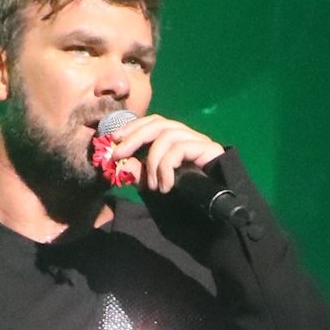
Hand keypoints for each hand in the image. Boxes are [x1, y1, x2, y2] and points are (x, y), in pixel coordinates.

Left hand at [110, 114, 224, 192]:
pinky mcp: (209, 149)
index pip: (153, 121)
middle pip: (159, 122)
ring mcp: (199, 141)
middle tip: (118, 154)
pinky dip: (166, 167)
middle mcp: (187, 135)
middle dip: (134, 136)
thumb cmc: (185, 194)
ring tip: (152, 185)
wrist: (215, 208)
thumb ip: (138, 172)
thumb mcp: (154, 182)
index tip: (114, 138)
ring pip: (168, 135)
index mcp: (175, 139)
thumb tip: (119, 162)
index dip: (132, 126)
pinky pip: (180, 149)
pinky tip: (166, 186)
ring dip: (153, 161)